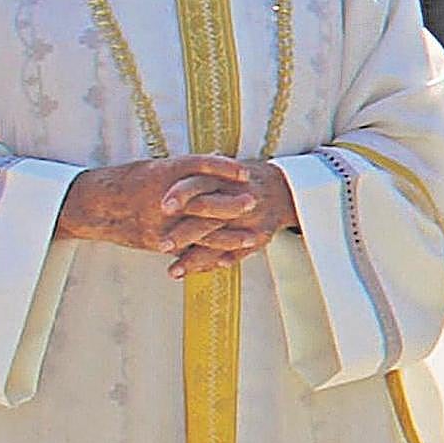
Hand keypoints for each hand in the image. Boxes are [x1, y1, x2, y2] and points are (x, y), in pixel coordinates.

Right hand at [56, 155, 255, 254]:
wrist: (96, 206)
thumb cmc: (128, 182)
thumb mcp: (155, 169)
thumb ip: (183, 172)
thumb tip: (216, 166)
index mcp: (162, 172)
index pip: (198, 166)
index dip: (223, 168)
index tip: (244, 170)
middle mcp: (163, 197)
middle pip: (204, 200)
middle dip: (231, 203)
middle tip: (253, 201)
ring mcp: (162, 222)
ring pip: (201, 230)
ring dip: (229, 236)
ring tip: (252, 238)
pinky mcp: (158, 242)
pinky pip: (188, 250)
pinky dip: (209, 255)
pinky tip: (228, 259)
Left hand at [165, 161, 298, 279]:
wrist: (283, 188)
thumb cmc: (242, 179)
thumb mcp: (222, 169)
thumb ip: (198, 174)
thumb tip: (160, 174)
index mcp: (224, 178)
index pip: (200, 183)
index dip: (181, 194)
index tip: (162, 207)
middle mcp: (236, 198)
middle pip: (208, 214)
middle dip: (184, 232)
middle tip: (161, 245)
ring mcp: (249, 220)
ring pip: (219, 241)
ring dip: (195, 259)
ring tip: (173, 271)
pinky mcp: (259, 237)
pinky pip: (235, 254)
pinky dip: (215, 263)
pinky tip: (195, 273)